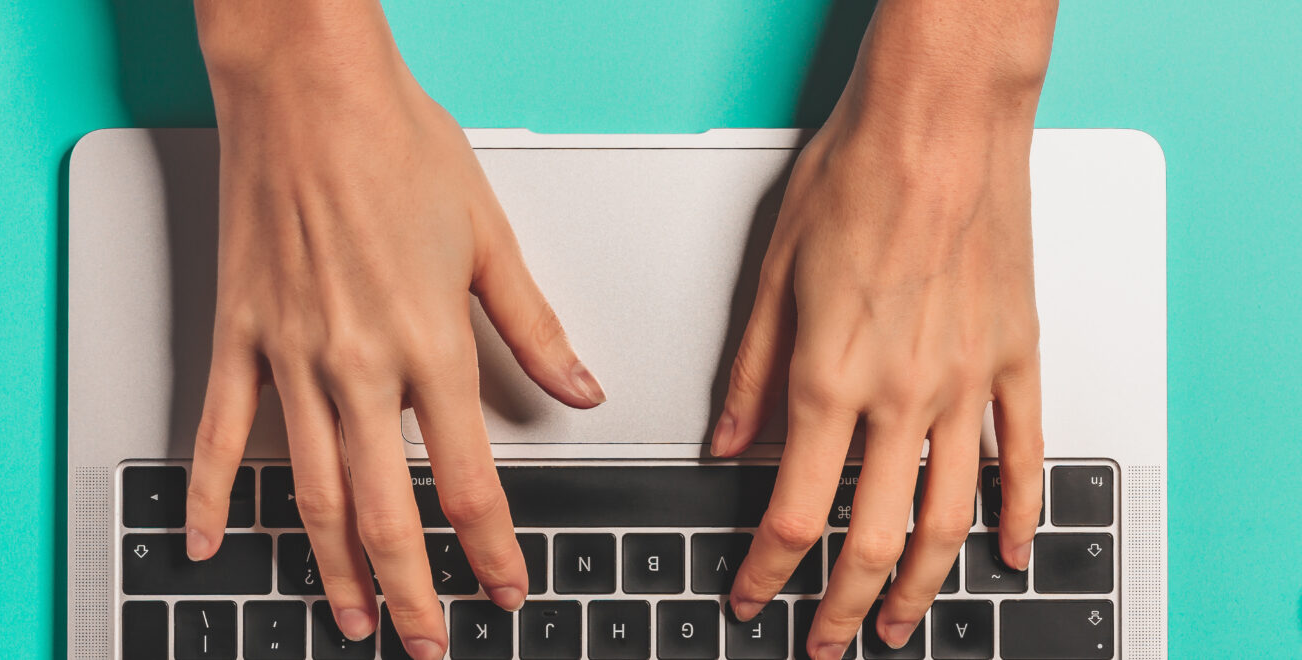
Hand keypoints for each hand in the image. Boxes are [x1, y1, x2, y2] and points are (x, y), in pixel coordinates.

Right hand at [186, 5, 604, 658]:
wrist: (307, 87)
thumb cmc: (394, 144)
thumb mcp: (489, 237)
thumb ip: (534, 328)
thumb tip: (580, 389)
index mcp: (429, 342)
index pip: (469, 480)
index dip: (490, 551)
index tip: (503, 590)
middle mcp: (358, 364)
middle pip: (387, 511)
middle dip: (412, 591)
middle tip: (424, 644)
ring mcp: (288, 357)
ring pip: (310, 492)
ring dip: (332, 567)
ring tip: (350, 616)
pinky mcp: (237, 337)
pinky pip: (218, 435)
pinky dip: (209, 496)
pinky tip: (208, 545)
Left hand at [710, 3, 1054, 655]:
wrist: (939, 122)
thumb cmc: (855, 178)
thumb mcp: (770, 276)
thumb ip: (751, 375)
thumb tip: (726, 444)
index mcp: (829, 380)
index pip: (794, 513)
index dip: (769, 574)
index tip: (753, 598)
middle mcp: (901, 396)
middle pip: (874, 537)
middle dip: (843, 604)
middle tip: (830, 640)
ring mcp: (967, 384)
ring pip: (950, 517)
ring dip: (925, 585)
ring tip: (902, 620)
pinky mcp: (1016, 359)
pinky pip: (1025, 457)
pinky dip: (1020, 516)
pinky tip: (1009, 555)